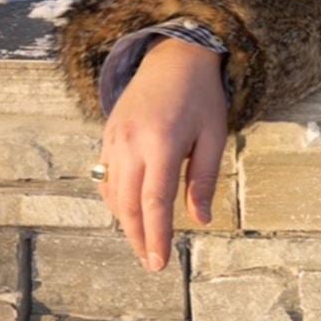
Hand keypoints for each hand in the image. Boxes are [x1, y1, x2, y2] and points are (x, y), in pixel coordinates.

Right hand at [97, 37, 228, 271]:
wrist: (174, 56)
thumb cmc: (201, 96)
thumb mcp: (214, 135)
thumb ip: (203, 178)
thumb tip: (201, 219)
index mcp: (162, 143)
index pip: (154, 202)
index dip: (156, 236)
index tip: (159, 263)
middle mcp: (131, 143)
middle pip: (128, 205)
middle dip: (139, 238)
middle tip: (152, 263)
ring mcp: (113, 139)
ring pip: (113, 194)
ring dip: (126, 223)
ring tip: (143, 243)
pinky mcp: (106, 136)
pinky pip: (106, 178)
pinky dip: (116, 200)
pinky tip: (130, 212)